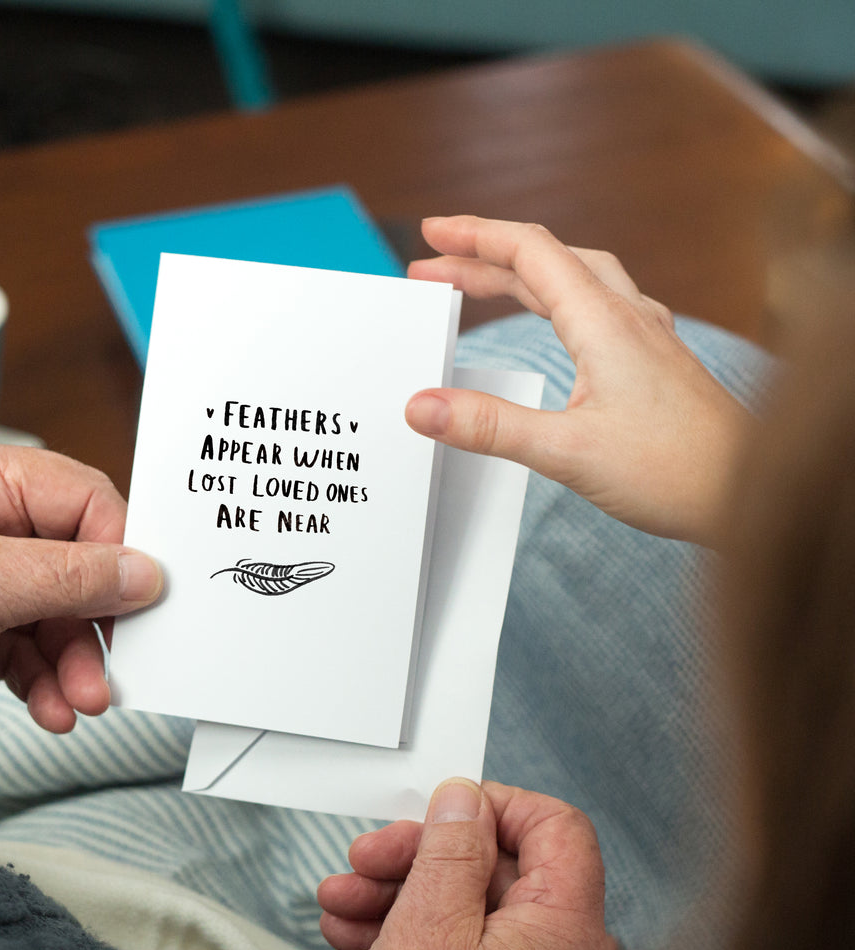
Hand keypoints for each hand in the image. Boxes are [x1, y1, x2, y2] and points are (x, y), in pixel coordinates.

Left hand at [0, 440, 161, 756]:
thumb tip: (145, 573)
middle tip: (113, 668)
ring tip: (81, 703)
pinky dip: (45, 680)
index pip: (84, 500)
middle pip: (77, 564)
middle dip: (95, 623)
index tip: (144, 599)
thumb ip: (73, 575)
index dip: (119, 550)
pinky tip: (50, 710)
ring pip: (57, 614)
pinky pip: (29, 649)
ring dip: (74, 662)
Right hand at [317, 778, 609, 949]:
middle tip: (370, 855)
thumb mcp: (426, 926)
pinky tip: (350, 929)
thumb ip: (450, 850)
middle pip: (497, 864)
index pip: (557, 829)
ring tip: (342, 898)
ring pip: (464, 902)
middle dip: (421, 854)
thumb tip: (465, 800)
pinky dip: (402, 928)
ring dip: (396, 890)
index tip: (442, 810)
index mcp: (565, 934)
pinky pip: (452, 942)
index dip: (495, 807)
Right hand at [405, 216, 754, 545]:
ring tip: (478, 283)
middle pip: (546, 261)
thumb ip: (489, 426)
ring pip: (574, 279)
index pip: (529, 253)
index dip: (475, 236)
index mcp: (604, 322)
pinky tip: (553, 320)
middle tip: (435, 263)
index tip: (432, 232)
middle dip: (485, 256)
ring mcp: (645, 336)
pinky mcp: (653, 360)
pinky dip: (555, 298)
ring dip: (520, 275)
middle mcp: (627, 316)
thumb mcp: (566, 451)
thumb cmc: (676, 470)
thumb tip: (422, 407)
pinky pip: (596, 305)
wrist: (749, 494)